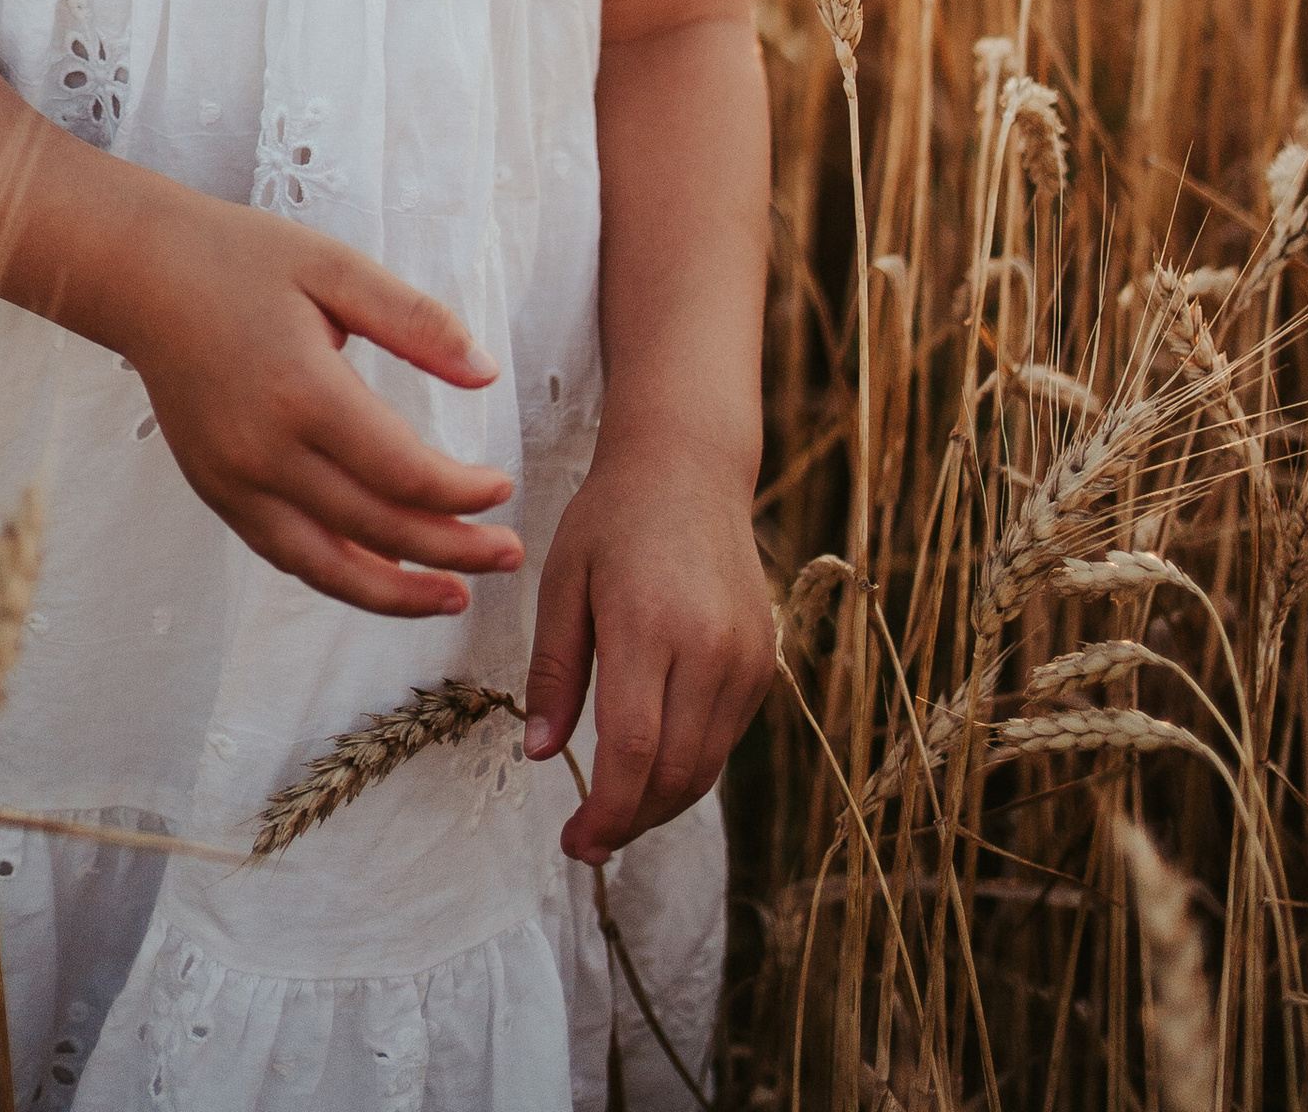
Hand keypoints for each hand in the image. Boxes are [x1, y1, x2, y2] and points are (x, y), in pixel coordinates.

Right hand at [120, 197, 525, 619]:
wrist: (142, 275)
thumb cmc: (240, 259)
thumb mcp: (336, 267)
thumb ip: (415, 321)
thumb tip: (486, 374)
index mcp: (304, 393)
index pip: (403, 474)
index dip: (463, 494)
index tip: (504, 486)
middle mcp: (266, 453)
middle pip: (376, 530)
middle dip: (452, 552)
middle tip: (509, 556)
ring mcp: (235, 482)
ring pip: (328, 567)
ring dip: (397, 594)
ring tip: (454, 597)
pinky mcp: (216, 492)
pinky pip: (286, 554)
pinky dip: (339, 577)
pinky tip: (381, 577)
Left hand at [523, 432, 774, 860]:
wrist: (690, 466)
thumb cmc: (613, 517)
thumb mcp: (562, 580)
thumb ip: (554, 670)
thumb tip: (542, 754)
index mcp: (650, 624)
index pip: (633, 749)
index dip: (605, 811)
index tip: (574, 841)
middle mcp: (710, 648)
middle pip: (674, 774)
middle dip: (629, 821)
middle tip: (586, 840)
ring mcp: (746, 658)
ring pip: (705, 767)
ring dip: (658, 804)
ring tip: (613, 812)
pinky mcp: (764, 663)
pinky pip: (725, 739)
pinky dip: (688, 766)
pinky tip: (650, 763)